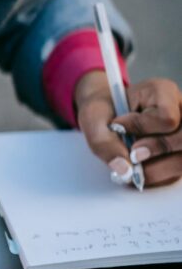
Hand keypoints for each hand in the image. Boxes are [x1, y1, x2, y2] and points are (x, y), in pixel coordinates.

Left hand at [74, 70, 181, 186]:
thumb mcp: (94, 119)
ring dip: (157, 170)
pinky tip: (142, 168)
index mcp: (164, 92)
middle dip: (155, 153)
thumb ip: (104, 142)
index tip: (120, 128)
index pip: (167, 118)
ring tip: (134, 165)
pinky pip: (177, 172)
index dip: (143, 129)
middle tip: (132, 155)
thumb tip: (123, 169)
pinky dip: (158, 176)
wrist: (107, 116)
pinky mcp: (181, 153)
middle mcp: (181, 111)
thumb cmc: (104, 111)